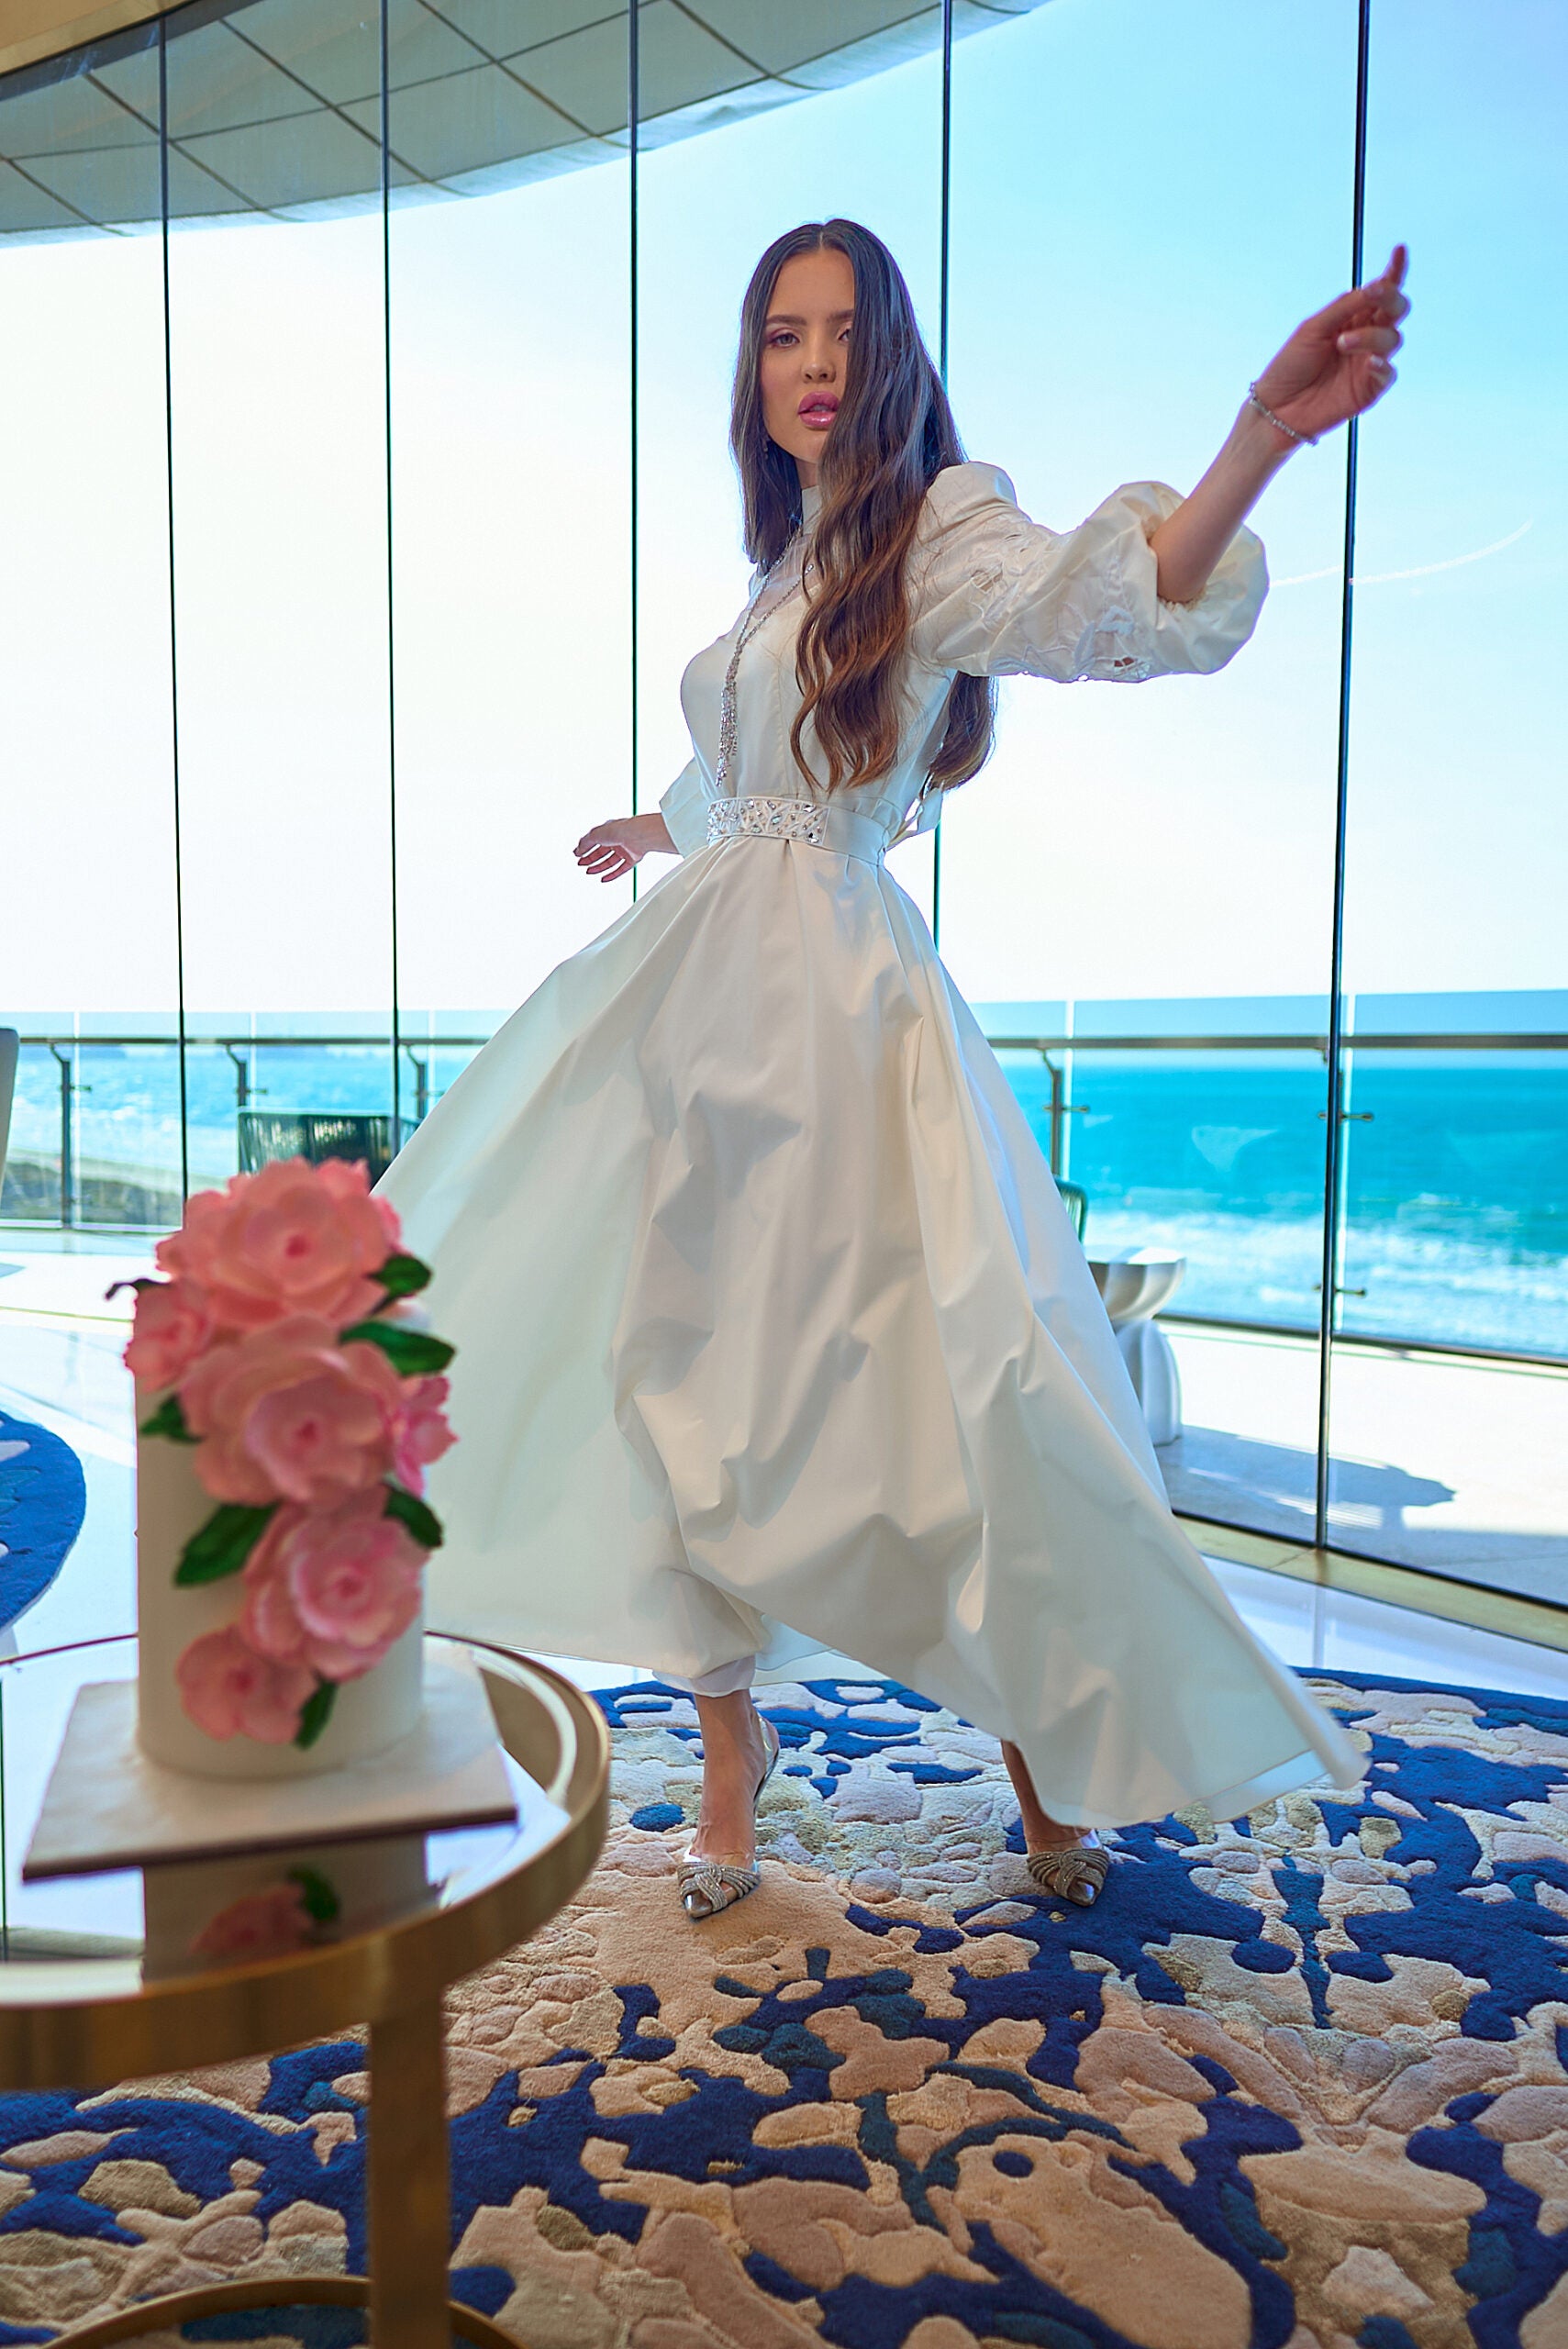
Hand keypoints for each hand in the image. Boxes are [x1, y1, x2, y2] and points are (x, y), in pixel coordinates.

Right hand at [573, 813, 671, 880]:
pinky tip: (604, 878)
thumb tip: (577, 851)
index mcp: (608, 830)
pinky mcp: (632, 859)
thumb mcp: (595, 834)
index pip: (594, 840)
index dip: (585, 848)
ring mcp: (625, 850)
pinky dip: (612, 875)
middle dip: (590, 859)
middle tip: (581, 864)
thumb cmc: (620, 830)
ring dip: (599, 867)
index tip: (577, 855)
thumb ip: (584, 843)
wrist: (638, 836)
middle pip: (601, 852)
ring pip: (610, 862)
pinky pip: (621, 869)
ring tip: (589, 872)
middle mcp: (617, 840)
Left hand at [1251, 244, 1408, 443]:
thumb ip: (1345, 307)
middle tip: (1374, 293)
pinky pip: (1389, 373)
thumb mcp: (1313, 328)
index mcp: (1352, 317)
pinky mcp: (1370, 389)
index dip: (1394, 270)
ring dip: (1370, 335)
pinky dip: (1383, 364)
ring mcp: (1369, 362)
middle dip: (1391, 297)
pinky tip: (1370, 362)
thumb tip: (1374, 286)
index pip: (1380, 291)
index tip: (1399, 251)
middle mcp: (1366, 337)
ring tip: (1342, 343)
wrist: (1276, 408)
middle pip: (1396, 310)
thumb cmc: (1290, 366)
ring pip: (1393, 338)